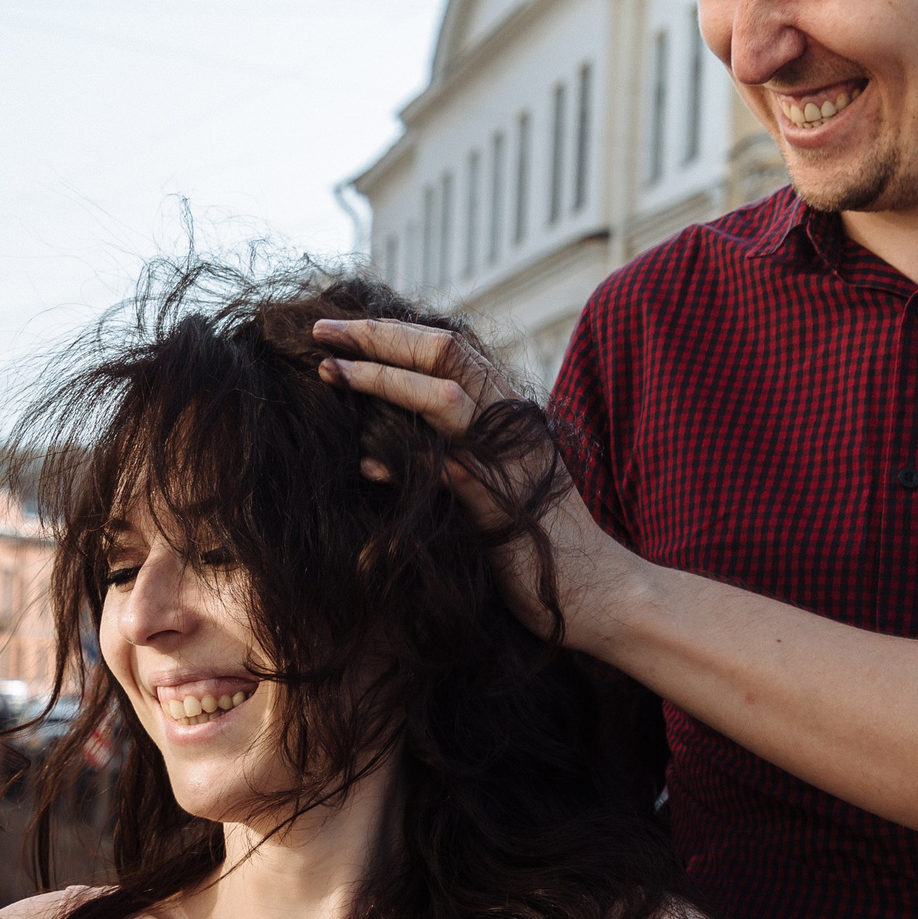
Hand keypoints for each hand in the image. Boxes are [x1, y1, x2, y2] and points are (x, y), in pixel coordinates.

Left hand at [313, 316, 636, 646]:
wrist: (595, 590)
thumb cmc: (538, 536)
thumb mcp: (492, 477)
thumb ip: (453, 444)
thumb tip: (386, 428)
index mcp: (508, 410)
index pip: (447, 348)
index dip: (391, 331)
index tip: (336, 328)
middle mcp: (512, 423)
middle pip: (444, 355)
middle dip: (378, 338)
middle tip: (322, 332)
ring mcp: (510, 462)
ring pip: (445, 400)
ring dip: (384, 382)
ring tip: (332, 375)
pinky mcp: (504, 509)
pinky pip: (454, 475)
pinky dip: (409, 463)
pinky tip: (367, 465)